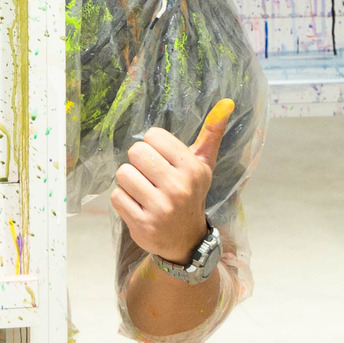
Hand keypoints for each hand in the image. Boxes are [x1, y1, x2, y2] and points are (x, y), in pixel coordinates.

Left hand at [111, 98, 233, 266]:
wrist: (186, 240)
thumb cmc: (191, 193)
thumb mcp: (204, 165)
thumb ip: (211, 134)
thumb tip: (227, 102)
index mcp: (193, 169)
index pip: (153, 135)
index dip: (152, 145)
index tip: (162, 159)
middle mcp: (179, 188)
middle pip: (136, 152)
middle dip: (139, 162)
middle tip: (151, 176)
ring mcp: (160, 208)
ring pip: (123, 173)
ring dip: (129, 182)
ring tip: (144, 191)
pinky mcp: (142, 224)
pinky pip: (116, 196)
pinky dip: (123, 199)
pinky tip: (138, 206)